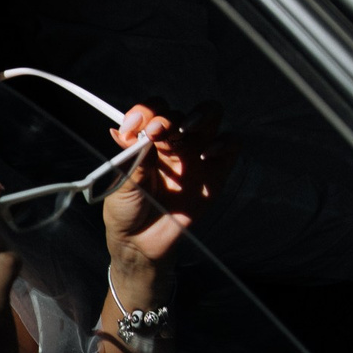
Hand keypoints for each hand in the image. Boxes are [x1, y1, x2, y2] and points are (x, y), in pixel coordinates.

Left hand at [102, 101, 230, 270]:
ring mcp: (196, 155)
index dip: (145, 111)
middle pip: (181, 111)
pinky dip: (223, 143)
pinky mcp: (216, 172)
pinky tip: (206, 154)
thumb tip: (128, 130)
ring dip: (199, 117)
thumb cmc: (127, 210)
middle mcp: (174, 143)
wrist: (140, 242)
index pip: (154, 111)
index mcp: (148, 140)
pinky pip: (231, 146)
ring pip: (210, 117)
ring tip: (182, 132)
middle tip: (157, 132)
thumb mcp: (122, 182)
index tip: (132, 127)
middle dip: (169, 116)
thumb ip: (131, 157)